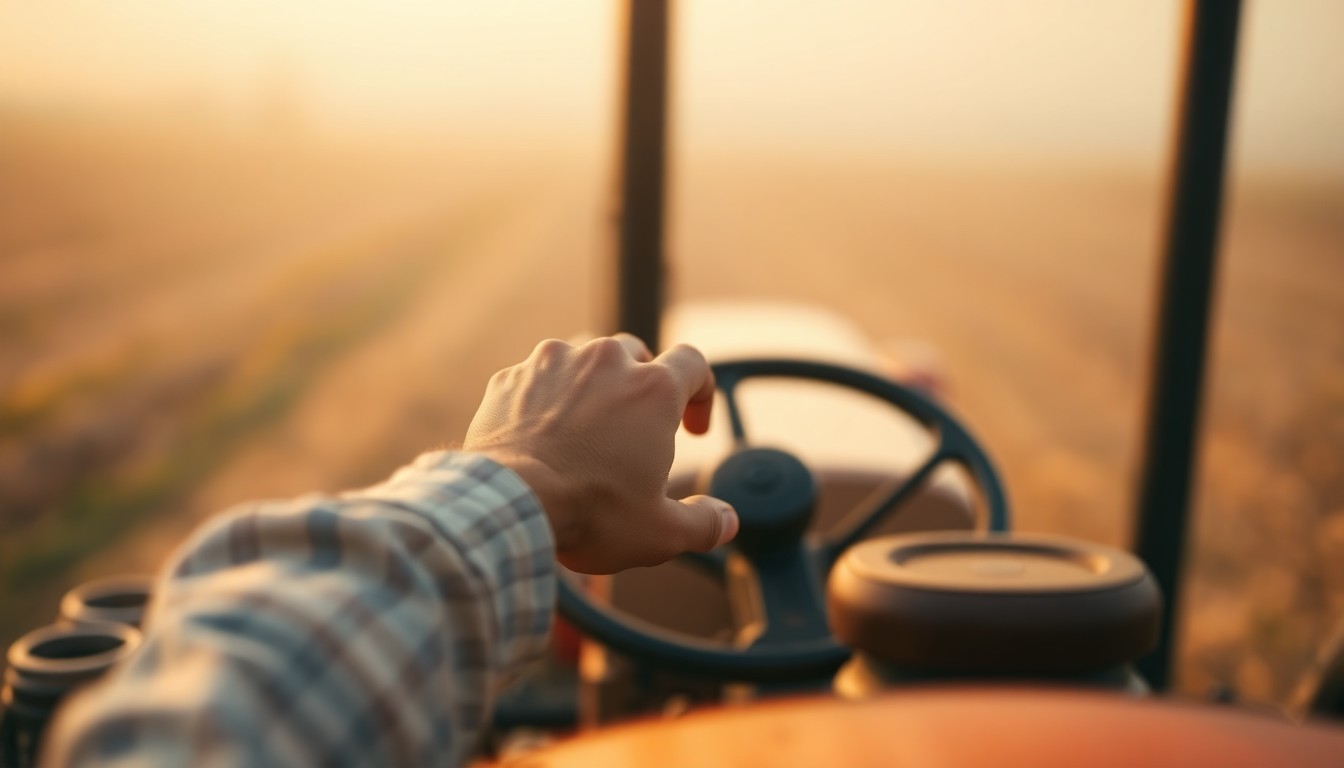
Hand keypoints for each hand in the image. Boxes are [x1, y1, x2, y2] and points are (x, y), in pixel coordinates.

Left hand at [464, 334, 738, 573]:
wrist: (507, 505)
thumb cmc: (591, 514)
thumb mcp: (661, 532)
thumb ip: (703, 523)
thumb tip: (727, 521)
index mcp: (653, 389)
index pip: (694, 363)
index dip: (700, 392)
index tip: (691, 428)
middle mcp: (605, 361)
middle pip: (636, 355)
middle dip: (640, 386)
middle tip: (634, 430)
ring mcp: (552, 363)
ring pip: (582, 360)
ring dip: (590, 387)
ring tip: (584, 431)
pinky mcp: (510, 379)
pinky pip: (535, 380)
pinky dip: (543, 401)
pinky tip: (539, 438)